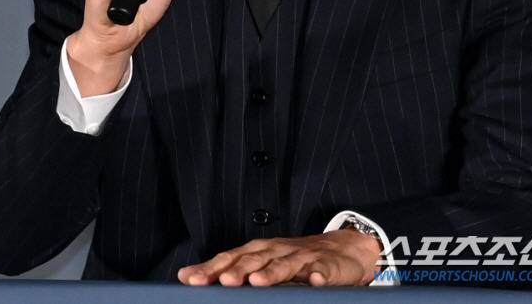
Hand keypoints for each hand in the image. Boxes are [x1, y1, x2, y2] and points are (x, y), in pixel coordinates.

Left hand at [177, 230, 381, 286]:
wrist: (342, 249)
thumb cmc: (295, 259)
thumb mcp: (264, 263)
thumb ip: (235, 271)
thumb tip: (192, 280)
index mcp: (259, 251)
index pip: (230, 258)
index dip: (210, 268)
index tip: (189, 279)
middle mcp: (277, 250)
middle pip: (255, 259)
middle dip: (238, 270)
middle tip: (222, 281)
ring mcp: (302, 257)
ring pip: (286, 264)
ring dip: (272, 272)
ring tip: (258, 282)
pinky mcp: (327, 266)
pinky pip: (322, 271)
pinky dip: (317, 275)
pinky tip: (313, 281)